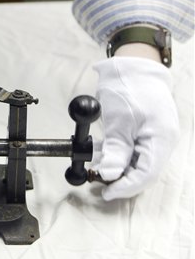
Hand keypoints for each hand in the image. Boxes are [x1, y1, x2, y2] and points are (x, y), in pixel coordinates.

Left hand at [92, 56, 178, 200]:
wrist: (132, 66)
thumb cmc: (128, 87)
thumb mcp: (118, 122)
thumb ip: (115, 151)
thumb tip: (109, 174)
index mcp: (161, 138)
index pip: (146, 174)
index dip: (125, 187)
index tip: (106, 192)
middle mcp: (162, 140)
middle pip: (143, 171)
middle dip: (120, 179)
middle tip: (98, 181)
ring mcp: (154, 136)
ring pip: (136, 162)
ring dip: (116, 167)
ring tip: (96, 165)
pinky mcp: (145, 132)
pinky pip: (132, 151)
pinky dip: (117, 155)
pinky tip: (101, 153)